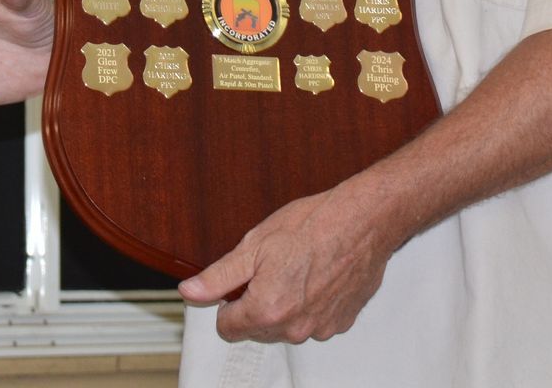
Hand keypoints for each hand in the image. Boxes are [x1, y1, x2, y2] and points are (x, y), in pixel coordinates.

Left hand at [177, 185, 393, 343]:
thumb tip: (190, 292)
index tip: (237, 283)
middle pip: (256, 329)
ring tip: (294, 269)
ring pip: (285, 326)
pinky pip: (312, 321)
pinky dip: (310, 304)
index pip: (227, 328)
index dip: (227, 302)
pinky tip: (315, 276)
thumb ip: (218, 277)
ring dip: (283, 306)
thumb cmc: (313, 226)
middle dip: (255, 304)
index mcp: (267, 310)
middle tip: (268, 268)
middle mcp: (294, 328)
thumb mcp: (253, 245)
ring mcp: (320, 328)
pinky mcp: (340, 322)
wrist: (362, 221)